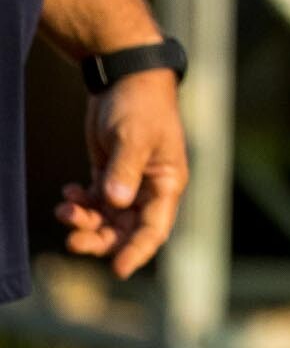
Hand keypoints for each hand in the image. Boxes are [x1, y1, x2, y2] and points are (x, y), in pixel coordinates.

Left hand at [59, 70, 187, 278]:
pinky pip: (95, 203)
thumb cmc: (140, 105)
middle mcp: (149, 189)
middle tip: (72, 238)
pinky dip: (80, 204)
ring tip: (64, 208)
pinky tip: (68, 193)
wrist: (125, 77)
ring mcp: (129, 183)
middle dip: (100, 239)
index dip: (138, 251)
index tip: (118, 270)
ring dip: (85, 221)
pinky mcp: (111, 174)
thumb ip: (124, 171)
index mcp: (167, 183)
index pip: (155, 228)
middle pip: (126, 231)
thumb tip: (115, 203)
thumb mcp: (134, 137)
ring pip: (107, 220)